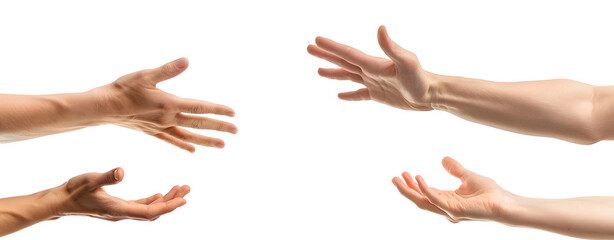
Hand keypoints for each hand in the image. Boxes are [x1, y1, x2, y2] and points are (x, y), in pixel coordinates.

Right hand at [50, 168, 189, 220]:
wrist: (60, 201)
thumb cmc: (74, 190)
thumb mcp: (90, 180)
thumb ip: (106, 177)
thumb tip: (122, 171)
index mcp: (119, 210)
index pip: (149, 212)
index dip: (167, 207)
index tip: (183, 200)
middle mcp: (123, 214)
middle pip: (154, 212)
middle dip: (172, 202)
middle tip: (188, 189)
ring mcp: (121, 212)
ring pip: (150, 210)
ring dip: (166, 200)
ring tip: (181, 189)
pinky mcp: (119, 207)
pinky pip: (142, 207)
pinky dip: (154, 201)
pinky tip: (161, 194)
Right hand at [90, 58, 236, 151]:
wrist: (102, 108)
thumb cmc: (123, 89)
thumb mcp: (146, 75)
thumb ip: (168, 70)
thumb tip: (186, 61)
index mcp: (170, 104)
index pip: (200, 108)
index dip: (218, 110)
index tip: (233, 114)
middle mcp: (168, 118)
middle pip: (199, 124)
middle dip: (219, 127)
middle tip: (236, 131)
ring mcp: (161, 127)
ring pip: (189, 136)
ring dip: (206, 141)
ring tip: (222, 145)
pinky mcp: (152, 131)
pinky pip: (172, 140)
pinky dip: (184, 145)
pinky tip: (192, 150)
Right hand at [307, 26, 433, 110]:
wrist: (431, 94)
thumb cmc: (421, 78)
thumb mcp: (407, 62)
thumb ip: (392, 47)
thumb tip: (380, 28)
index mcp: (373, 63)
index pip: (348, 53)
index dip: (331, 47)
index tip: (316, 40)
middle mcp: (370, 70)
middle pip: (343, 61)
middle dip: (326, 55)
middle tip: (309, 48)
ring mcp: (373, 82)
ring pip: (348, 76)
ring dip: (333, 72)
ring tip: (318, 70)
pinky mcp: (378, 95)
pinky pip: (359, 95)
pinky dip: (348, 95)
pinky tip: (339, 96)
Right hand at [392, 157, 513, 221]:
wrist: (504, 203)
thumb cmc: (490, 193)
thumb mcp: (467, 176)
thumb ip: (454, 169)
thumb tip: (442, 159)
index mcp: (447, 201)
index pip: (425, 194)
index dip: (413, 184)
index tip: (404, 173)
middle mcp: (445, 208)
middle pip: (419, 200)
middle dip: (405, 189)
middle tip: (394, 178)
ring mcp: (448, 211)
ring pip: (422, 202)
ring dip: (409, 191)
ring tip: (399, 178)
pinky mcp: (454, 211)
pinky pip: (434, 199)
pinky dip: (424, 189)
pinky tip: (418, 178)